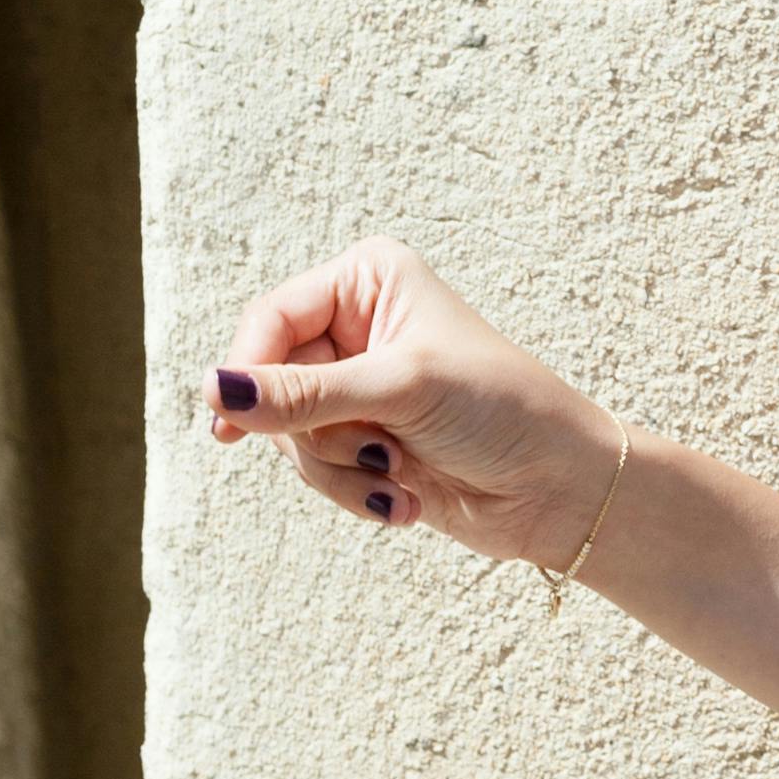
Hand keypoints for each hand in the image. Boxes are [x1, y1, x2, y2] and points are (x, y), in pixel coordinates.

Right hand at [204, 237, 622, 574]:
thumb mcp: (401, 389)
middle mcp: (355, 326)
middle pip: (269, 384)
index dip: (249, 373)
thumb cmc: (503, 411)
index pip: (270, 319)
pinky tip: (408, 499)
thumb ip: (304, 394)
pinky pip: (315, 472)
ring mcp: (356, 388)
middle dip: (318, 433)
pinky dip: (356, 493)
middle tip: (376, 450)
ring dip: (342, 471)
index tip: (233, 428)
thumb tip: (216, 390)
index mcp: (367, 279)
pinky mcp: (362, 442)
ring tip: (401, 476)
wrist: (562, 488)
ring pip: (288, 437)